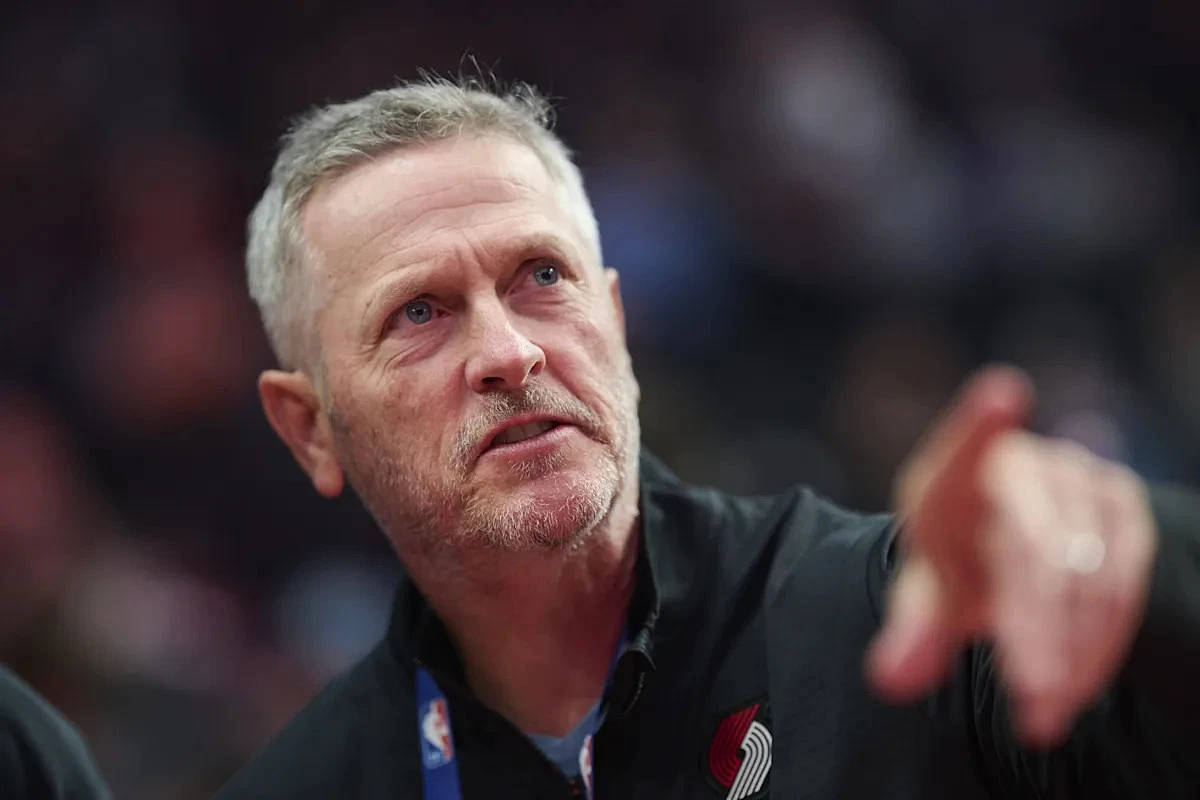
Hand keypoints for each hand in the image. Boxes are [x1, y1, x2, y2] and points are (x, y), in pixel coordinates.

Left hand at [866, 366, 1157, 746]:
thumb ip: (911, 632)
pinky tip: (1077, 684)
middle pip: (1033, 545)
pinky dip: (1102, 639)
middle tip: (1031, 699)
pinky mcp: (1120, 507)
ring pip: (1086, 569)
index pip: (961, 448)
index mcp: (949, 479)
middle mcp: (1015, 467)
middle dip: (1036, 629)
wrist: (1010, 545)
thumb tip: (891, 679)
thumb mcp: (928, 597)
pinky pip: (1123, 578)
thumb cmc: (960, 565)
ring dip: (1073, 648)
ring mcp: (1074, 480)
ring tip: (1046, 711)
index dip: (980, 422)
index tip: (1001, 393)